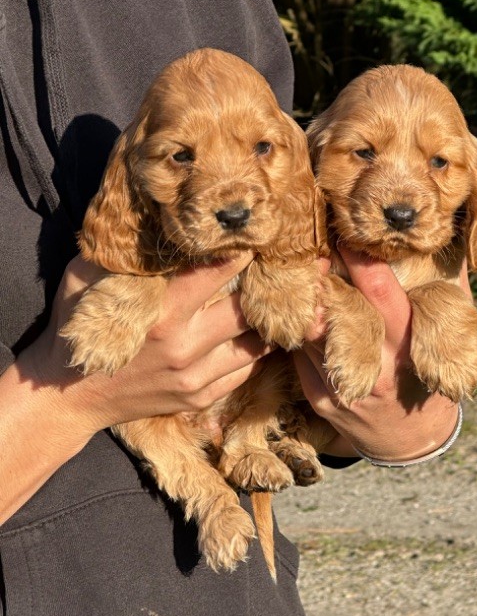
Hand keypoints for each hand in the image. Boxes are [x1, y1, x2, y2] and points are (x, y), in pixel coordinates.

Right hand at [0, 253, 271, 523]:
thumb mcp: (83, 281)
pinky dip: (252, 351)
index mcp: (161, 314)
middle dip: (260, 290)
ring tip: (269, 302)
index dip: (238, 254)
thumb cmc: (76, 329)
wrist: (66, 397)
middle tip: (271, 272)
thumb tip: (147, 216)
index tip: (252, 239)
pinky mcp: (199, 398)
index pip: (215, 274)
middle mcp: (183, 348)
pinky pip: (244, 371)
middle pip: (245, 312)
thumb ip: (119, 254)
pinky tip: (251, 333)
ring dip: (262, 322)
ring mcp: (194, 378)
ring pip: (254, 345)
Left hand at [293, 246, 462, 461]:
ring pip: (311, 332)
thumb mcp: (454, 333)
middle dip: (321, 278)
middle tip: (309, 247)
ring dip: (302, 302)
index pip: (383, 296)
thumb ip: (450, 284)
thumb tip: (452, 229)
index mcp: (409, 344)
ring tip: (295, 273)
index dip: (363, 263)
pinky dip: (298, 331)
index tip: (346, 234)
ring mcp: (343, 385)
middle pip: (339, 312)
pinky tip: (297, 313)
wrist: (411, 440)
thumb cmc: (434, 370)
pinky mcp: (319, 398)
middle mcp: (376, 366)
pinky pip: (299, 355)